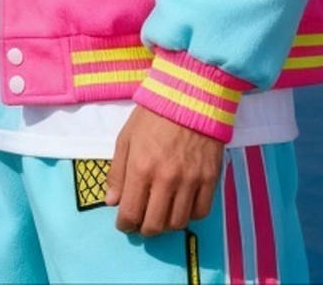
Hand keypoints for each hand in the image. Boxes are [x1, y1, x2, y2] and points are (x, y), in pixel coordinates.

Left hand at [105, 105, 223, 235]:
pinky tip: (182, 205)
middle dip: (144, 228)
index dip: (125, 224)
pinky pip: (201, 212)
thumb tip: (112, 201)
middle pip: (154, 225)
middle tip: (142, 220)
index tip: (124, 222)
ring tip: (161, 213)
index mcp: (141, 168)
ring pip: (177, 223)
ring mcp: (191, 180)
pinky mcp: (211, 178)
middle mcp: (166, 179)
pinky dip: (190, 214)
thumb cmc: (154, 114)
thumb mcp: (127, 137)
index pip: (130, 214)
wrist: (190, 95)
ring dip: (166, 224)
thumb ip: (117, 172)